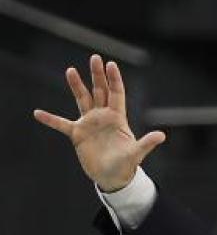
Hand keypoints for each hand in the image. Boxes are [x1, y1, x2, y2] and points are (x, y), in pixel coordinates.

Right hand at [32, 54, 165, 191]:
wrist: (113, 177)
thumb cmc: (127, 164)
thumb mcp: (137, 153)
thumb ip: (146, 143)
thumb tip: (162, 136)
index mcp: (118, 118)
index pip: (116, 94)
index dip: (114, 79)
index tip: (111, 64)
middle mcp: (103, 116)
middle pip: (100, 91)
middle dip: (97, 75)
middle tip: (95, 58)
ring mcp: (89, 123)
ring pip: (82, 99)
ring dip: (76, 85)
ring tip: (70, 70)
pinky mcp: (77, 134)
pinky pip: (61, 124)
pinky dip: (50, 119)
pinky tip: (37, 113)